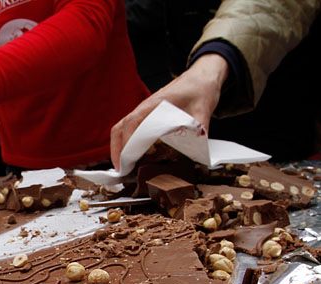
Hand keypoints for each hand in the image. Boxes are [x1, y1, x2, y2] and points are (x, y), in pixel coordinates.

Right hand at [110, 53, 228, 168]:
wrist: (201, 77)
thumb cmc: (200, 90)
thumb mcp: (204, 109)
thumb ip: (200, 128)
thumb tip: (197, 150)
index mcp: (156, 104)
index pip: (132, 122)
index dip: (127, 142)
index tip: (127, 159)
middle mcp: (145, 108)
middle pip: (120, 128)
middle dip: (116, 149)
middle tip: (121, 169)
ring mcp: (144, 112)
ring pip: (122, 129)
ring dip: (119, 147)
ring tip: (123, 167)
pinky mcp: (147, 116)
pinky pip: (130, 130)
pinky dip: (126, 144)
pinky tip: (133, 157)